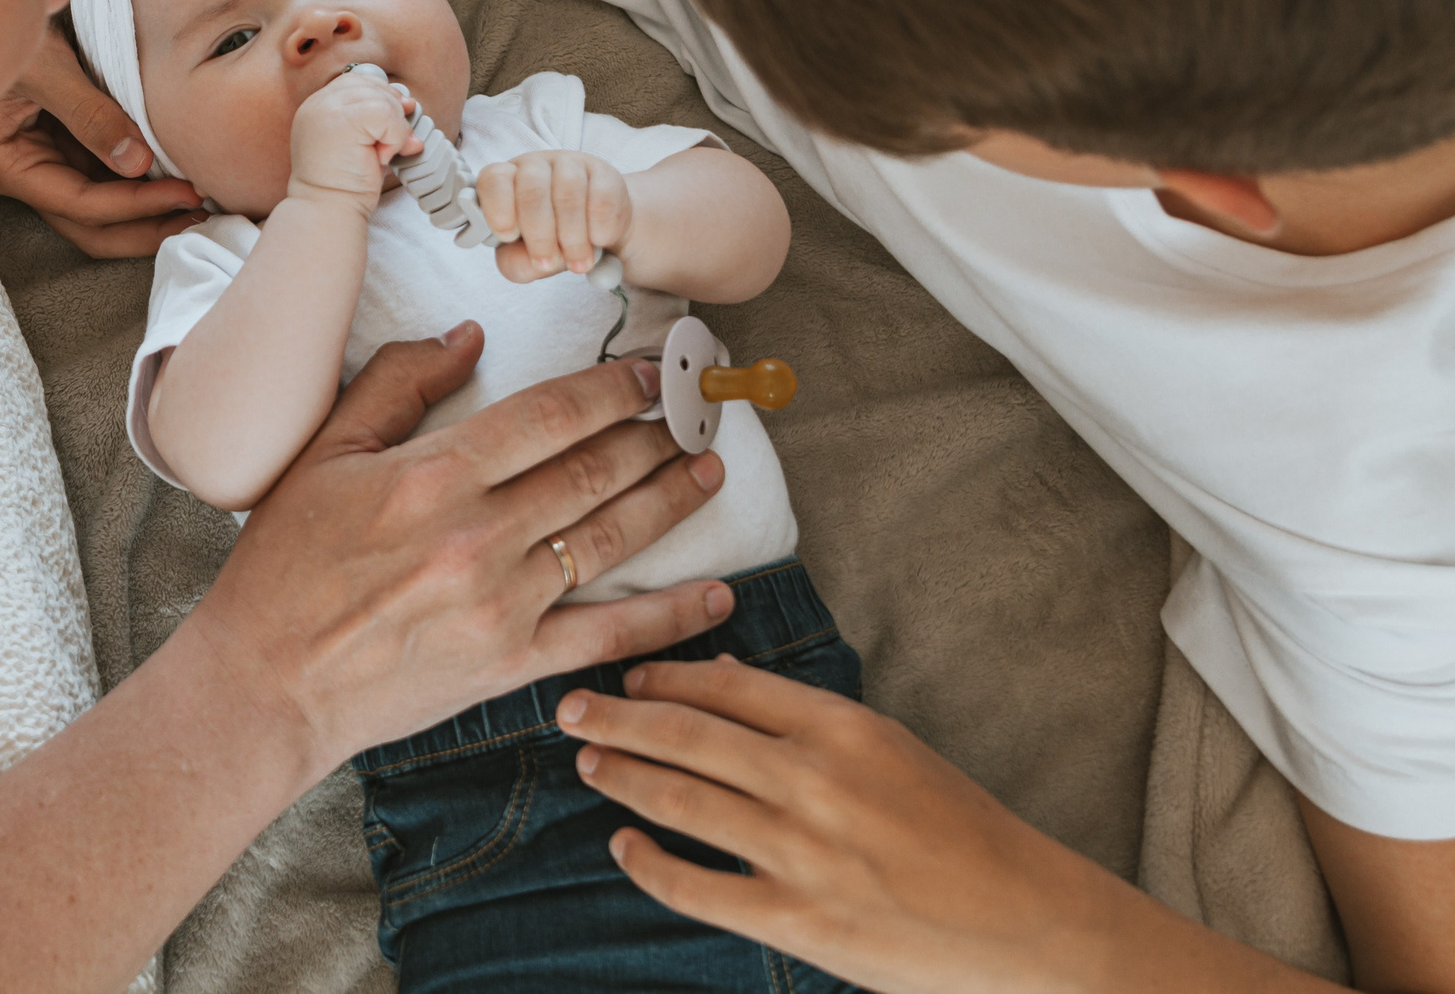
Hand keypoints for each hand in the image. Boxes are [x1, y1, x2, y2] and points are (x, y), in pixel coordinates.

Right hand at [0, 23, 204, 257]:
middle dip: (145, 227)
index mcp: (5, 164)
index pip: (79, 204)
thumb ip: (90, 116)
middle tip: (200, 218)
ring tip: (200, 207)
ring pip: (102, 212)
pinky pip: (109, 179)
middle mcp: (24, 174)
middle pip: (90, 225)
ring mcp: (46, 162)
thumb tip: (137, 164)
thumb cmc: (11, 23)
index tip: (185, 192)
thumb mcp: (48, 66)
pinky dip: (143, 185)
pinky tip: (178, 180)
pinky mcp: (67, 146)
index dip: (134, 204)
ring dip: (150, 214)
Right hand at [189, 325, 735, 764]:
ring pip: (610, 538)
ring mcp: (502, 603)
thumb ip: (396, 384)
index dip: (609, 387)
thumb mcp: (322, 453)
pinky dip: (670, 616)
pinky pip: (609, 635)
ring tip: (708, 468)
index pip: (549, 415)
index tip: (645, 371)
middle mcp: (477, 535)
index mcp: (432, 475)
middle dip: (653, 432)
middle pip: (593, 469)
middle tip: (691, 408)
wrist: (267, 681)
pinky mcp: (512, 663)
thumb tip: (468, 337)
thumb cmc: (283, 566)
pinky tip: (718, 596)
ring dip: (670, 499)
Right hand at [286, 69, 418, 213]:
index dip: (382, 99)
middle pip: (372, 85)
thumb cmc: (345, 184)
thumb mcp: (361, 142)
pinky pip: (387, 113)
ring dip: (393, 129)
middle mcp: (318, 103)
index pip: (359, 82)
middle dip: (392, 115)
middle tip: (385, 148)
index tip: (388, 129)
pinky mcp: (341, 120)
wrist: (328, 211)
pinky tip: (380, 157)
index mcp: (318, 106)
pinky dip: (394, 137)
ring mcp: (326, 109)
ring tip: (379, 155)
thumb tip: (409, 102)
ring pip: (383, 99)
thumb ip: (377, 117)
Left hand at [478, 150, 631, 281]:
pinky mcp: (604, 173)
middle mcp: (536, 166)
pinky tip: (598, 240)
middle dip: (539, 235)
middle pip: (532, 190)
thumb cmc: (552, 241)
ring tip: (578, 264)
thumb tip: (523, 261)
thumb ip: (515, 262)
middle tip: (548, 263)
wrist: (599, 232)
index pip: (493, 179)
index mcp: (507, 181)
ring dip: (572, 238)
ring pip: (568, 195)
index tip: (508, 236)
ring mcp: (571, 164)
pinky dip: (599, 228)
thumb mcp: (526, 258)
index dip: (498, 207)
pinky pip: (601, 199)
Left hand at [555, 660, 1173, 993]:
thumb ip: (807, 718)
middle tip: (569, 706)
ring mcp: (802, 853)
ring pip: (683, 801)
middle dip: (619, 715)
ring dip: (625, 777)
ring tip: (589, 762)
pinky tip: (623, 848)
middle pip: (689, 735)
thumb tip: (724, 676)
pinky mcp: (796, 920)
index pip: (729, 685)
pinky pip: (699, 888)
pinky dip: (651, 865)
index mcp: (842, 728)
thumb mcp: (891, 748)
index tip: (628, 673)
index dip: (667, 675)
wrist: (1024, 921)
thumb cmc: (961, 830)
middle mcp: (814, 782)